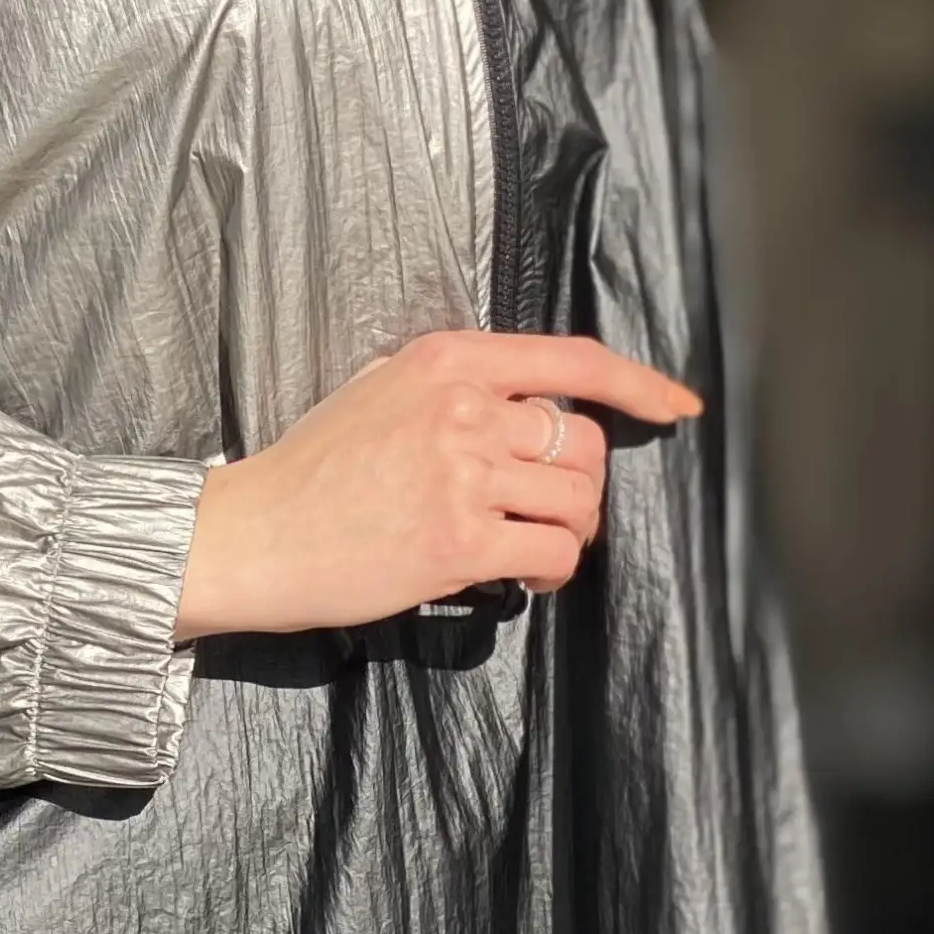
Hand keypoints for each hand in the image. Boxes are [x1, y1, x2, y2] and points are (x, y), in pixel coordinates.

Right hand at [172, 329, 701, 642]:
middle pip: (585, 443)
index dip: (640, 382)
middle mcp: (465, 408)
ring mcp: (464, 473)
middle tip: (545, 513)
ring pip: (579, 500)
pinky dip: (549, 570)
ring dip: (569, 532)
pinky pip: (553, 553)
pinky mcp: (460, 540)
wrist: (256, 533)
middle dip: (582, 486)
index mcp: (449, 360)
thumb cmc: (314, 469)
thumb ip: (458, 387)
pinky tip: (515, 574)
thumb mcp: (384, 389)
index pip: (574, 359)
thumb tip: (535, 409)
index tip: (677, 406)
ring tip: (526, 547)